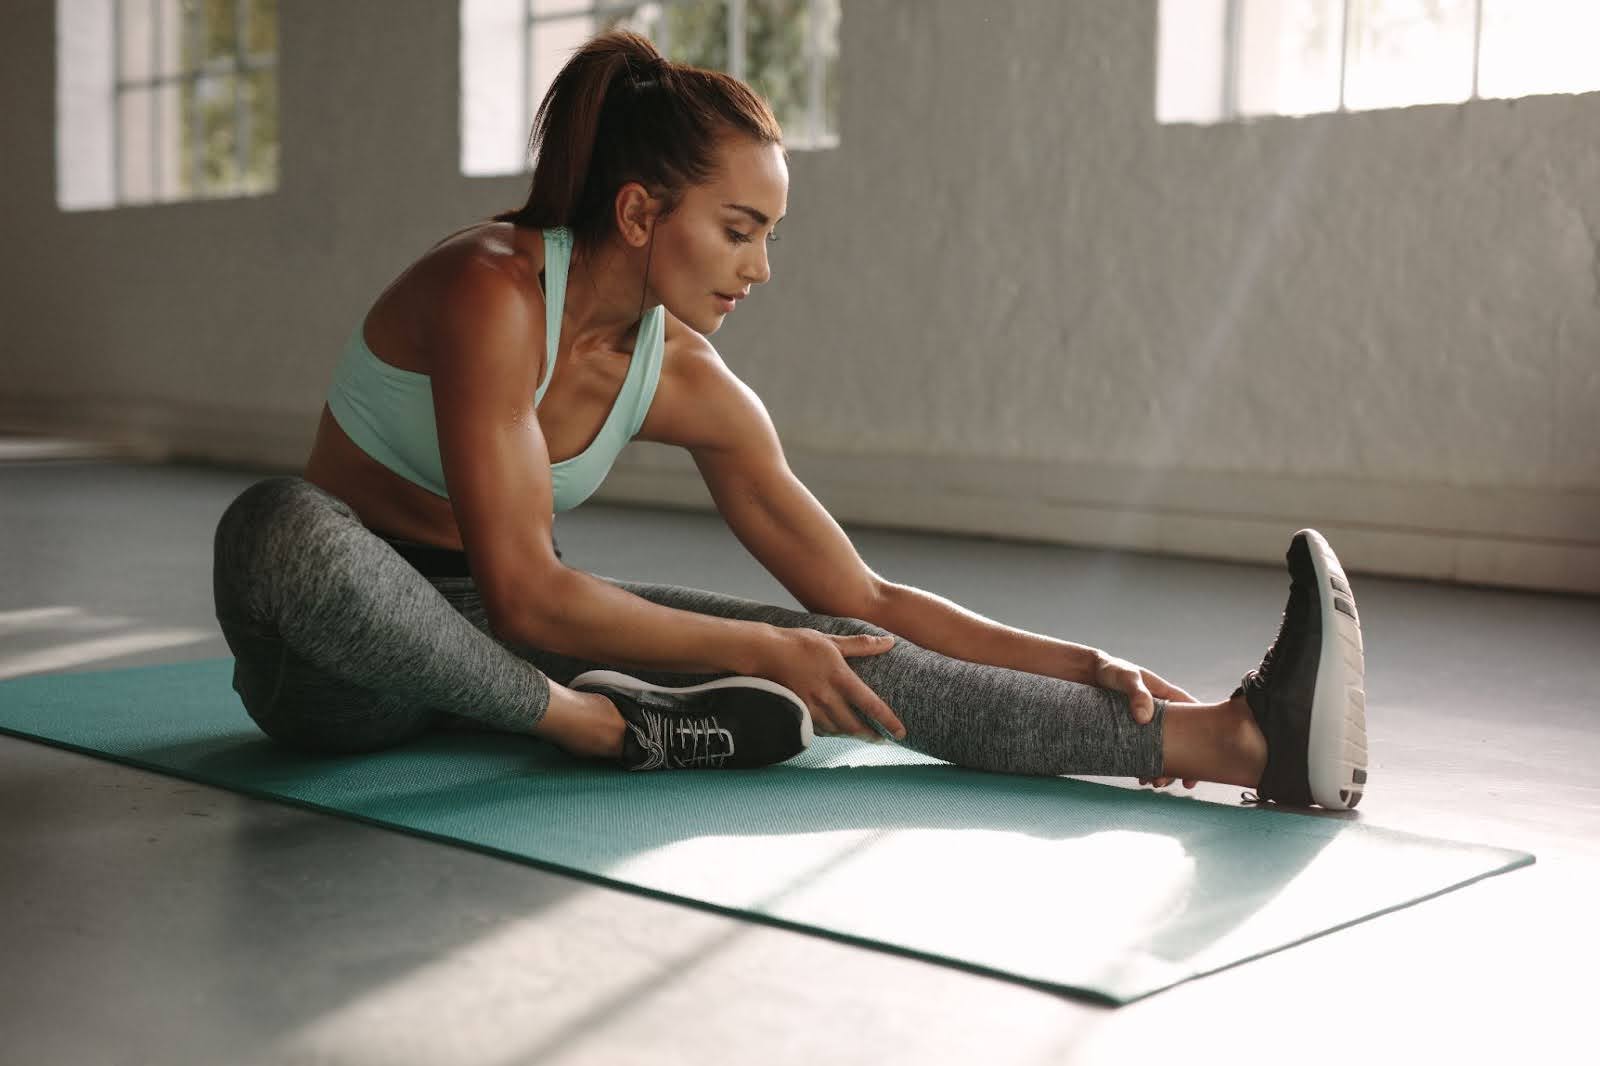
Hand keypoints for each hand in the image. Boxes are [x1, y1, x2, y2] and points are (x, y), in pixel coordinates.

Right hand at [756, 628, 906, 741]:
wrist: (763, 652)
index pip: (870, 704)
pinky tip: (835, 730)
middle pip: (854, 726)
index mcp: (840, 677)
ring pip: (836, 730)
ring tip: (860, 735)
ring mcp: (810, 707)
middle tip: (881, 740)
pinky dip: (830, 732)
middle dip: (870, 736)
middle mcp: (827, 696)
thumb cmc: (798, 643)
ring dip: (850, 735)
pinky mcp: (797, 712)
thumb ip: (861, 645)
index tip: (900, 732)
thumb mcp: (832, 641)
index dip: (887, 721)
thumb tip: (890, 641)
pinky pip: (818, 729)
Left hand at [1091, 649, 1198, 790]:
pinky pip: (1145, 751)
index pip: (1197, 721)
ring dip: (1162, 769)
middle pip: (1182, 743)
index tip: (1199, 766)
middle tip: (1166, 780)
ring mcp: (1150, 725)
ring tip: (1153, 782)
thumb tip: (1144, 718)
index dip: (1202, 744)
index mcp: (1171, 698)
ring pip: (1164, 751)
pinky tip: (1140, 776)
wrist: (1088, 673)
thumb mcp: (1127, 677)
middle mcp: (1164, 714)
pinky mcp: (1135, 732)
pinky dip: (1145, 765)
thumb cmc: (1113, 670)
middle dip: (1179, 765)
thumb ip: (1138, 694)